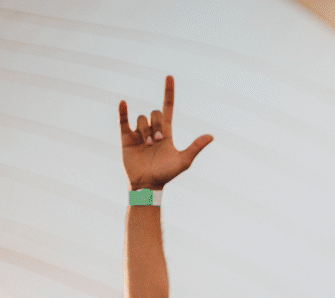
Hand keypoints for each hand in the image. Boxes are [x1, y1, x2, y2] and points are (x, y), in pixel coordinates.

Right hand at [119, 76, 213, 190]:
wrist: (148, 184)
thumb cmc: (167, 174)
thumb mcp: (184, 160)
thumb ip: (196, 147)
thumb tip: (211, 136)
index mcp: (166, 132)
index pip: (167, 107)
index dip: (168, 93)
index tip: (169, 77)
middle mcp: (153, 130)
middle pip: (154, 113)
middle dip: (157, 125)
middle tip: (157, 141)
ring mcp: (138, 133)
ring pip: (141, 119)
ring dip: (145, 130)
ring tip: (148, 144)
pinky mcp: (126, 138)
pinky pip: (123, 121)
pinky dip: (123, 111)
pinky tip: (124, 103)